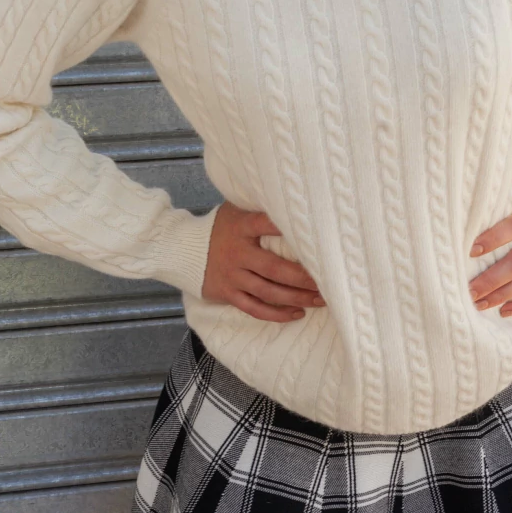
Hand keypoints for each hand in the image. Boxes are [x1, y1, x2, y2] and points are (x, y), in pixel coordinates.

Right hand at [201, 200, 326, 321]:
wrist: (184, 250)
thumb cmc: (222, 226)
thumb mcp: (236, 209)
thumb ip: (260, 207)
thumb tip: (293, 199)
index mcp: (241, 227)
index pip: (266, 224)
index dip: (287, 228)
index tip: (313, 235)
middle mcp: (237, 253)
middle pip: (274, 268)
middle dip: (302, 277)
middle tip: (327, 281)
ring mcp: (232, 276)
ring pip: (268, 292)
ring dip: (296, 297)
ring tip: (320, 300)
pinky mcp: (229, 294)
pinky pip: (255, 308)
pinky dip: (276, 314)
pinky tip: (297, 313)